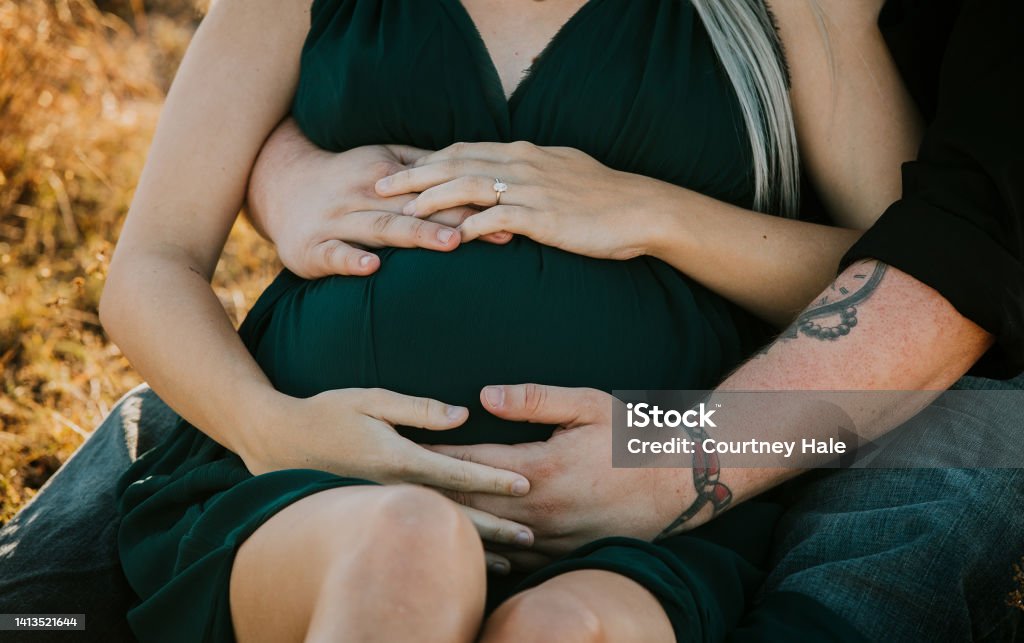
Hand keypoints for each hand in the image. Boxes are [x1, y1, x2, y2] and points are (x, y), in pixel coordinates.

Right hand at [246, 387, 535, 553]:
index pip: (457, 471)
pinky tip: (468, 560)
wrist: (276, 443)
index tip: (526, 484)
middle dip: (496, 526)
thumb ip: (418, 408)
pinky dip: (446, 549)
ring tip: (513, 559)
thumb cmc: (326, 413)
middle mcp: (392, 490)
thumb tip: (463, 414)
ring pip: (437, 531)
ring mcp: (381, 508)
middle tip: (532, 537)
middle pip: (453, 512)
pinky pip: (418, 534)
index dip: (493, 477)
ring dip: (476, 547)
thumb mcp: (370, 399)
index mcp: (397, 457)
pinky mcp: (373, 517)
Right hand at [247, 120, 492, 278]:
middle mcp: (362, 196)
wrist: (278, 186)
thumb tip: (474, 166)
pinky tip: (373, 266)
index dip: (469, 200)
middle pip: (415, 209)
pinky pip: (334, 255)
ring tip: (449, 243)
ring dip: (416, 236)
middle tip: (493, 231)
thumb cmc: (344, 175)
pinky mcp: (313, 249)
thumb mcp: (380, 157)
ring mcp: (337, 223)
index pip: (434, 189)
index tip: (506, 211)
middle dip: (455, 219)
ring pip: (381, 229)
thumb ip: (423, 164)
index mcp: (383, 174)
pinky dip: (352, 260)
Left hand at [374, 141, 674, 260]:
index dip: (428, 159)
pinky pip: (496, 219)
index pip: (464, 149)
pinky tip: (449, 238)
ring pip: (468, 186)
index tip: (400, 168)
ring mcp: (531, 189)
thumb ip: (530, 171)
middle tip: (379, 184)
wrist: (641, 208)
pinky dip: (469, 226)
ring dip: (431, 197)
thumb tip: (506, 176)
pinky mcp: (542, 217)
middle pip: (455, 162)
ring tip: (402, 210)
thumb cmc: (603, 195)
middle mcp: (521, 164)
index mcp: (523, 152)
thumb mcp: (562, 171)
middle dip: (414, 173)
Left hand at [427, 384, 696, 567]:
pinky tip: (465, 545)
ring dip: (453, 525)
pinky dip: (486, 552)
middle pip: (469, 504)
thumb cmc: (629, 436)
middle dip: (431, 494)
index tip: (402, 449)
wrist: (679, 484)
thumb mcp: (586, 404)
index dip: (434, 457)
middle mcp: (539, 508)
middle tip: (392, 484)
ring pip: (488, 537)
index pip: (470, 464)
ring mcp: (551, 538)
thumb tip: (485, 396)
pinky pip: (514, 560)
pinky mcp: (564, 554)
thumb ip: (533, 399)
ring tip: (418, 515)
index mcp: (539, 467)